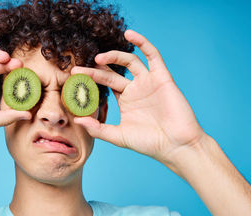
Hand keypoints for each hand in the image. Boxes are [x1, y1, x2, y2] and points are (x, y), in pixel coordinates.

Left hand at [71, 30, 206, 163]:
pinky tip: (129, 34)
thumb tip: (77, 120)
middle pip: (112, 73)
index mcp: (125, 100)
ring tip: (98, 58)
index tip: (74, 77)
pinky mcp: (162, 77)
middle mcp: (135, 89)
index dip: (90, 79)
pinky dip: (143, 43)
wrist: (176, 145)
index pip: (105, 84)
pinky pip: (153, 55)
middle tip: (77, 69)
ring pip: (129, 61)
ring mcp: (148, 82)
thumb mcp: (118, 136)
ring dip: (114, 56)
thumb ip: (97, 128)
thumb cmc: (149, 143)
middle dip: (95, 70)